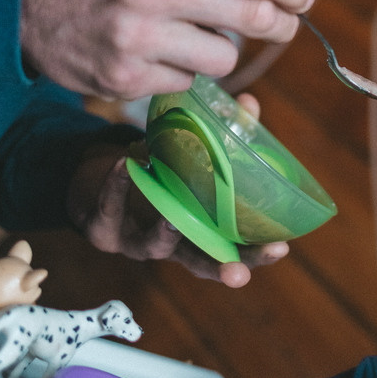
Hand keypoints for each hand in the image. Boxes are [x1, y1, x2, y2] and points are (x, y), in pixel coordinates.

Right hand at [21, 0, 315, 99]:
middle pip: (252, 18)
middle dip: (278, 21)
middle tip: (279, 19)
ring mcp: (136, 40)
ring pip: (225, 58)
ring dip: (224, 46)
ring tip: (197, 27)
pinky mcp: (123, 79)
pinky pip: (186, 82)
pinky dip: (184, 68)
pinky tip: (159, 47)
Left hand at [66, 96, 289, 284]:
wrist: (97, 183)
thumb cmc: (156, 175)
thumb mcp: (191, 159)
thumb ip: (225, 136)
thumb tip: (249, 103)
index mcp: (199, 231)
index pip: (235, 249)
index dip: (256, 253)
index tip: (279, 248)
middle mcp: (172, 243)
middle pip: (201, 262)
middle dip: (221, 268)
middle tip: (239, 274)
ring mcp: (136, 241)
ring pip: (153, 246)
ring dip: (165, 235)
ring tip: (173, 218)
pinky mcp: (103, 228)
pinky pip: (110, 208)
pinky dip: (117, 187)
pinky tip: (126, 163)